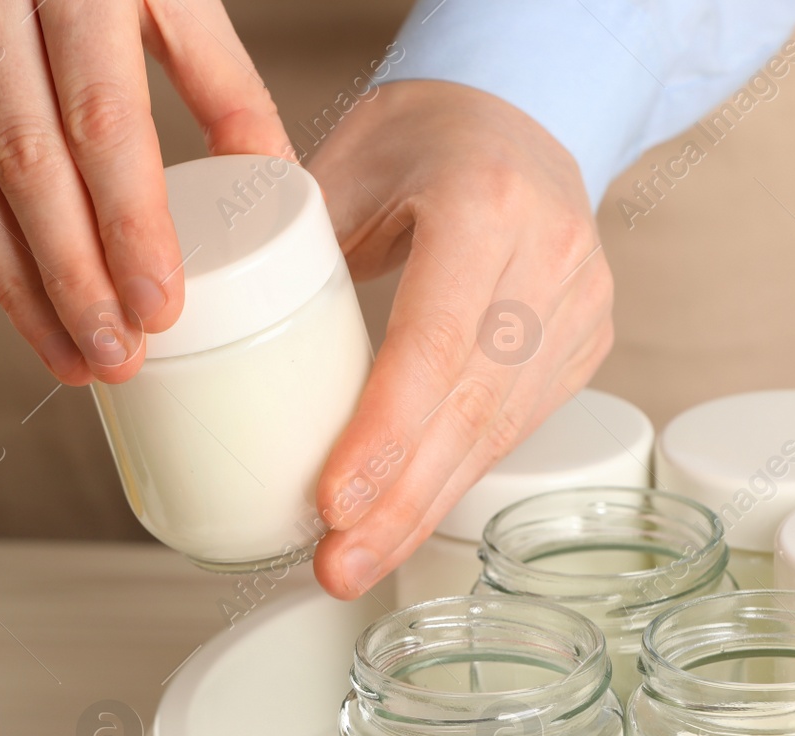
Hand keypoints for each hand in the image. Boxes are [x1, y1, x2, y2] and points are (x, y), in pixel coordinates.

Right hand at [0, 0, 288, 384]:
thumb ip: (219, 75)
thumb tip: (275, 181)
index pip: (99, 118)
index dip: (127, 224)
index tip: (158, 310)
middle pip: (23, 166)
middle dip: (72, 281)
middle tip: (114, 360)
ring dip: (15, 284)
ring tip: (69, 355)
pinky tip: (18, 289)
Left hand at [308, 80, 615, 599]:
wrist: (526, 112)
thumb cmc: (425, 135)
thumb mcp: (348, 162)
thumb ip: (290, 241)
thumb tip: (210, 328)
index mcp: (486, 201)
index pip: (436, 340)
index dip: (385, 432)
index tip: (333, 502)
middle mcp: (550, 257)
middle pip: (470, 407)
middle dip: (398, 502)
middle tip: (335, 565)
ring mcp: (579, 305)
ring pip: (498, 432)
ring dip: (422, 508)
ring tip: (355, 562)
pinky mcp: (584, 344)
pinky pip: (515, 427)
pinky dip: (454, 478)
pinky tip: (406, 519)